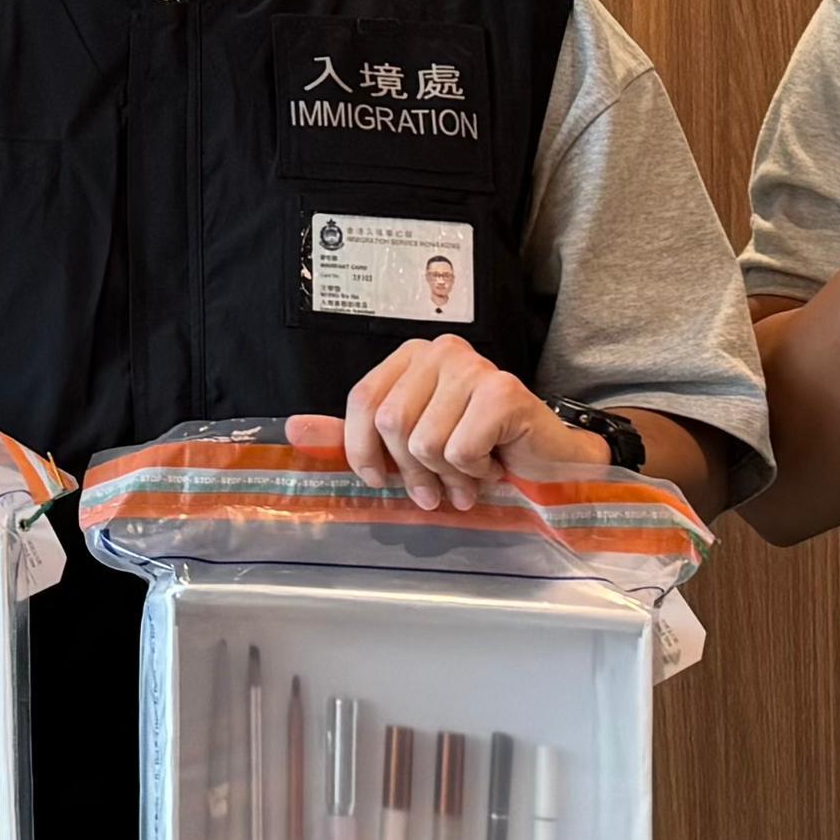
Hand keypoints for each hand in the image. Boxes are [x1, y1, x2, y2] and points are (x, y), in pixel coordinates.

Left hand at [294, 336, 608, 512]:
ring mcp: (473, 366)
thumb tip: (293, 428)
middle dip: (412, 472)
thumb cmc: (477, 450)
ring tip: (471, 476)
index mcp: (411, 356)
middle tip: (438, 489)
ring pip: (425, 442)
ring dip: (448, 477)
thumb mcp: (406, 443)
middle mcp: (440, 350)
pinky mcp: (503, 391)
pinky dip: (474, 472)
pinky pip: (458, 450)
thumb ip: (354, 434)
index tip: (381, 480)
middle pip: (391, 424)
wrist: (546, 461)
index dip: (363, 451)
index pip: (362, 401)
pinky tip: (494, 465)